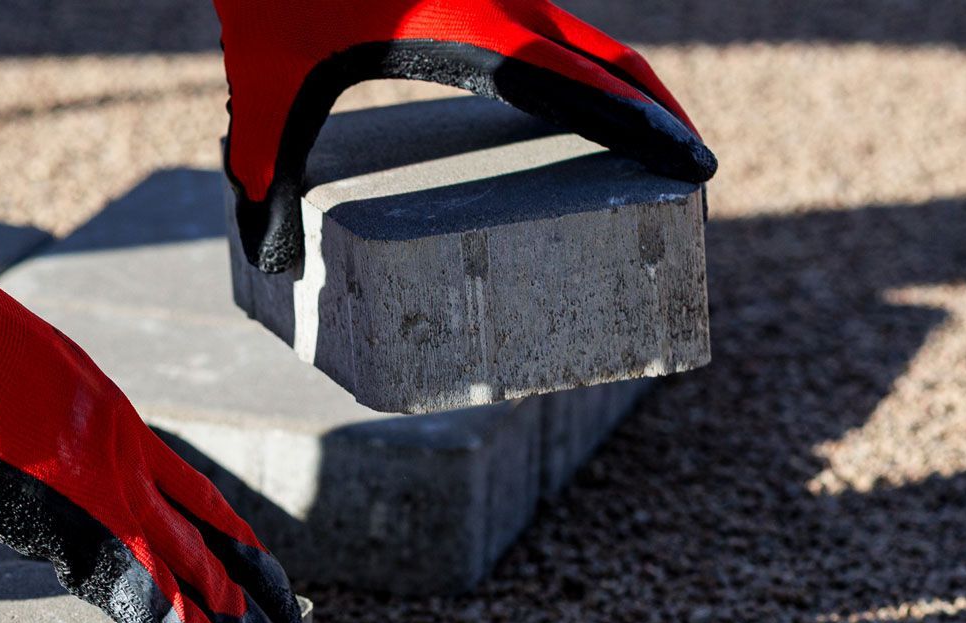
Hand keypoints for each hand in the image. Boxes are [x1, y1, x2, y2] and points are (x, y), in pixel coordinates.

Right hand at [0, 250, 302, 622]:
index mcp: (102, 419)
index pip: (179, 491)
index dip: (216, 535)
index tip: (247, 567)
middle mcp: (119, 453)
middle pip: (202, 530)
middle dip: (243, 583)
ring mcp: (105, 483)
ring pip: (192, 564)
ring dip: (232, 619)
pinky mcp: (77, 517)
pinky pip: (147, 591)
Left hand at [214, 0, 716, 272]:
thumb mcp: (263, 76)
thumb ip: (264, 164)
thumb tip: (263, 256)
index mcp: (472, 31)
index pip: (583, 89)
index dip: (645, 130)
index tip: (696, 164)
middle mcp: (504, 3)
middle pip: (614, 62)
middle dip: (662, 116)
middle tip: (702, 168)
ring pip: (590, 42)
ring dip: (629, 90)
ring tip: (656, 144)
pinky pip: (556, 34)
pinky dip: (589, 70)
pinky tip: (581, 104)